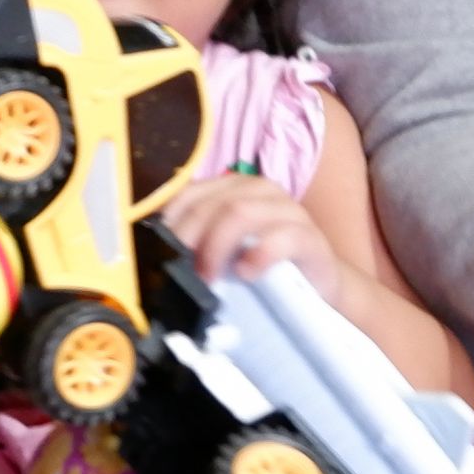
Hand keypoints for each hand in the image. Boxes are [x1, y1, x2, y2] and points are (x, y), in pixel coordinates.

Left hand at [166, 174, 343, 304]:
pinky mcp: (310, 236)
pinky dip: (258, 256)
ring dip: (216, 248)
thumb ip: (197, 243)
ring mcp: (288, 209)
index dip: (171, 222)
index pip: (190, 192)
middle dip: (189, 239)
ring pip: (240, 212)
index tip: (160, 254)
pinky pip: (281, 237)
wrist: (316, 284)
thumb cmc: (263, 266)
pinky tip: (247, 274)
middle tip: (182, 273)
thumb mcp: (225, 251)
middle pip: (212, 204)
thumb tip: (157, 255)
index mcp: (234, 188)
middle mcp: (260, 190)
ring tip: (208, 278)